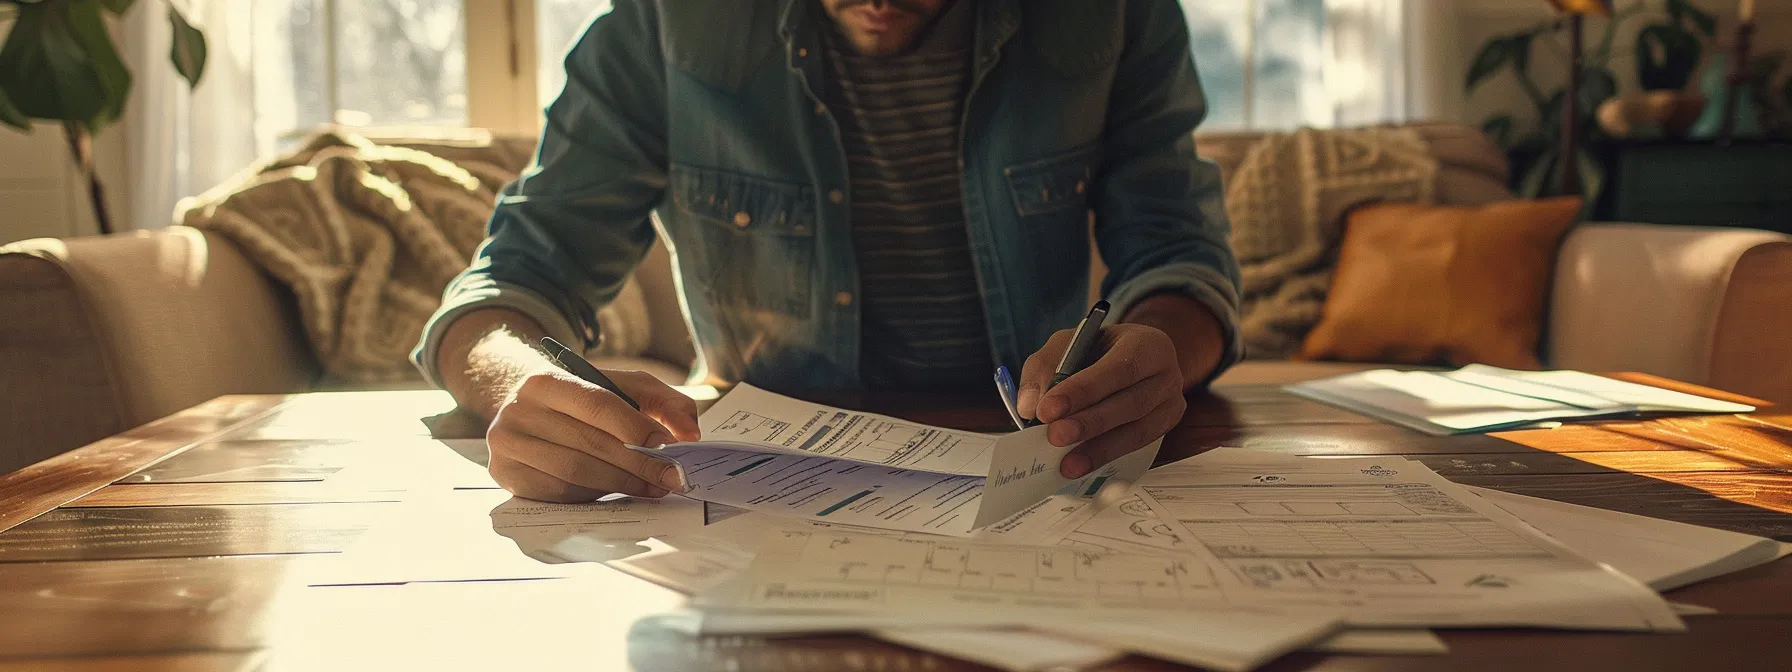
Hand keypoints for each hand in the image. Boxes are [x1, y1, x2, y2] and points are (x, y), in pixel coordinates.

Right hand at [487, 367, 701, 502]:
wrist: (525, 412)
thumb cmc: (581, 400)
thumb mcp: (622, 387)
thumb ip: (663, 401)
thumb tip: (690, 432)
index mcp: (547, 381)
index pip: (597, 404)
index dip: (636, 427)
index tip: (669, 445)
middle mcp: (520, 411)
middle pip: (589, 444)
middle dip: (638, 463)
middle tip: (672, 477)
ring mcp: (509, 446)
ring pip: (575, 472)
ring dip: (622, 484)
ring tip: (655, 487)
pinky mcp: (507, 476)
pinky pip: (560, 493)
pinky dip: (595, 495)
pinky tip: (618, 492)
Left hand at [1016, 323, 1187, 478]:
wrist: (1132, 357)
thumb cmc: (1098, 349)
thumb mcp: (1069, 344)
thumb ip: (1045, 367)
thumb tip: (1028, 406)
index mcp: (1147, 343)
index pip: (1118, 368)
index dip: (1084, 390)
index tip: (1047, 410)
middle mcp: (1167, 373)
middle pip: (1132, 403)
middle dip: (1091, 423)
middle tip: (1055, 437)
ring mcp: (1171, 403)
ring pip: (1139, 431)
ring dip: (1100, 449)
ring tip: (1067, 464)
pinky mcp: (1166, 427)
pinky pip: (1139, 447)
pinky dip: (1109, 457)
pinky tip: (1083, 466)